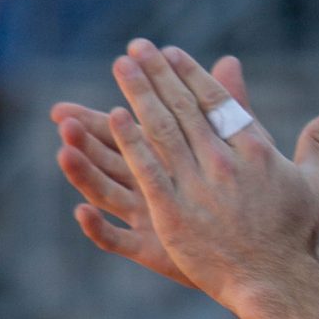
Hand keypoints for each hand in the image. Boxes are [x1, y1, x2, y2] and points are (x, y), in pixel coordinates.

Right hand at [54, 59, 263, 285]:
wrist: (257, 257)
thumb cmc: (242, 199)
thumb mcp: (236, 150)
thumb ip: (228, 109)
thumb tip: (230, 60)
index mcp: (162, 160)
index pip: (129, 127)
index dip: (109, 107)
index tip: (81, 92)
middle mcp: (147, 186)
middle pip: (108, 157)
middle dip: (86, 136)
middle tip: (62, 115)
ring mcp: (145, 218)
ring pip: (104, 193)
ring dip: (83, 174)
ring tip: (63, 152)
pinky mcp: (149, 250)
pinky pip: (115, 240)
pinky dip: (97, 228)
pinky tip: (80, 212)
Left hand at [100, 42, 318, 316]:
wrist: (277, 280)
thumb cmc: (297, 234)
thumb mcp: (314, 182)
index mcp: (255, 148)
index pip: (217, 100)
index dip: (191, 73)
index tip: (170, 52)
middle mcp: (224, 161)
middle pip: (184, 107)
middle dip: (158, 73)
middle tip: (136, 47)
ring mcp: (197, 186)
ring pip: (161, 130)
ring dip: (139, 94)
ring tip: (120, 66)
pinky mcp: (173, 213)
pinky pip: (147, 170)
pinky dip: (131, 142)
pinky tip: (114, 117)